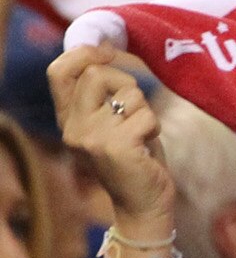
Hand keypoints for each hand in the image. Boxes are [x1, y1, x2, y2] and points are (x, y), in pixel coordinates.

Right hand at [48, 47, 171, 230]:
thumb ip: (101, 95)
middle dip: (127, 84)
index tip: (108, 53)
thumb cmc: (135, 157)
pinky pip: (147, 115)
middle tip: (134, 111)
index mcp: (67, 118)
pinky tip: (147, 148)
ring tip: (140, 135)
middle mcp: (73, 126)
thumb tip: (102, 53)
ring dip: (145, 111)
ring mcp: (91, 137)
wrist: (142, 204)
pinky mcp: (115, 147)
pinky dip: (155, 127)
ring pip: (129, 94)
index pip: (58, 71)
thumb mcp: (110, 122)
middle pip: (98, 74)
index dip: (84, 53)